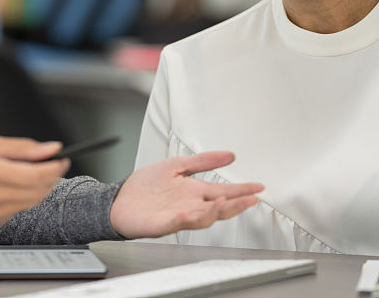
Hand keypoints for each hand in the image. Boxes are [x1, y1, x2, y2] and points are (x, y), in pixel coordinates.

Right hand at [0, 136, 69, 228]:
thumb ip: (22, 148)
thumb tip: (49, 149)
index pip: (36, 175)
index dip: (54, 167)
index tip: (62, 159)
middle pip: (37, 191)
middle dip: (51, 177)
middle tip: (54, 164)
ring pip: (31, 203)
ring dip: (40, 188)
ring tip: (35, 173)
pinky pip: (17, 211)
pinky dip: (23, 198)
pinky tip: (15, 187)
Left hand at [109, 151, 263, 238]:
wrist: (120, 200)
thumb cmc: (147, 185)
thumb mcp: (178, 165)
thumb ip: (203, 161)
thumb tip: (230, 155)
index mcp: (195, 191)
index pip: (224, 191)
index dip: (241, 190)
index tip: (258, 187)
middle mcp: (190, 205)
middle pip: (218, 207)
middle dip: (235, 203)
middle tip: (250, 198)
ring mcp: (177, 216)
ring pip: (202, 217)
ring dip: (213, 211)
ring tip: (224, 201)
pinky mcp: (161, 224)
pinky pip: (175, 222)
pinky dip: (184, 219)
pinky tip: (190, 212)